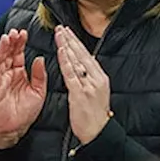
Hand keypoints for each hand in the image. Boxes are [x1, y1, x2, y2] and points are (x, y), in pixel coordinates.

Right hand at [0, 29, 45, 148]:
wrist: (15, 129)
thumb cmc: (26, 112)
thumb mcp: (39, 92)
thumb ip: (40, 75)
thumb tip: (40, 58)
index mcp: (20, 73)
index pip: (19, 54)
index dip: (21, 43)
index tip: (24, 33)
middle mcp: (9, 74)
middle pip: (9, 53)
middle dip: (11, 42)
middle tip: (15, 32)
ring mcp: (0, 80)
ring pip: (0, 60)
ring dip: (2, 48)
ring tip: (6, 38)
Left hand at [55, 26, 110, 144]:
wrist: (98, 133)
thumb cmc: (95, 116)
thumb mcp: (96, 94)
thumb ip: (89, 80)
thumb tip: (81, 68)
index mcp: (100, 78)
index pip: (87, 55)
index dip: (76, 43)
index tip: (68, 33)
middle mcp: (96, 78)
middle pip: (82, 54)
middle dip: (70, 40)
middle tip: (61, 27)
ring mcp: (89, 85)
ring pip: (77, 61)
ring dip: (67, 46)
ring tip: (59, 34)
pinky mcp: (80, 93)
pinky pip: (71, 74)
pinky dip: (66, 61)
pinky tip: (61, 51)